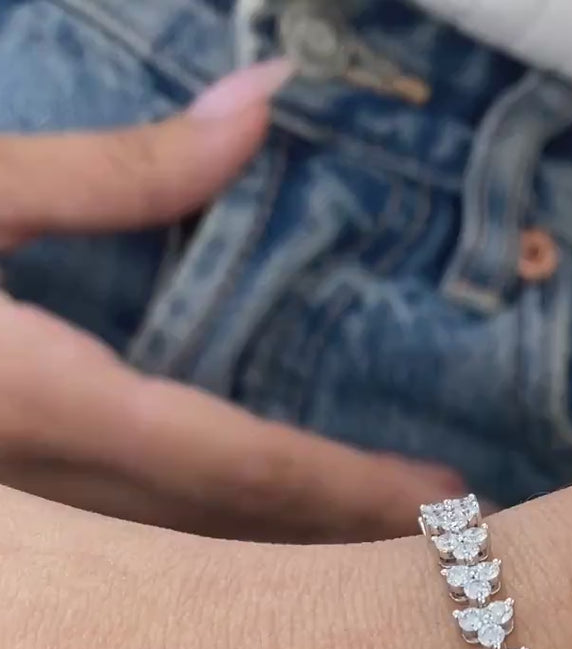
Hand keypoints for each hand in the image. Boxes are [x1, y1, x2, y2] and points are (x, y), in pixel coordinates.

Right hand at [0, 67, 460, 537]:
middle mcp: (58, 476)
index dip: (350, 489)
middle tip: (450, 521)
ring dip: (295, 531)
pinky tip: (272, 496)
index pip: (243, 468)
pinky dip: (232, 512)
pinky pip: (153, 514)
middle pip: (234, 524)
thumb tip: (258, 110)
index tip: (440, 500)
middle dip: (346, 528)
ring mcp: (40, 492)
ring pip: (193, 535)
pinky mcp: (28, 472)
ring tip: (385, 515)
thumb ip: (119, 171)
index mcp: (55, 408)